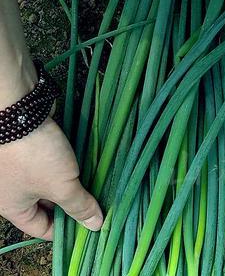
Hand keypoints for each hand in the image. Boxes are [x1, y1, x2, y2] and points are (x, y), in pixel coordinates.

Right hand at [0, 118, 102, 240]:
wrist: (17, 109)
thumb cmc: (34, 155)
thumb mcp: (62, 186)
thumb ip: (79, 206)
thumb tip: (95, 225)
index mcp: (13, 206)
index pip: (41, 228)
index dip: (65, 230)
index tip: (89, 226)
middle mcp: (13, 189)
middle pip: (46, 205)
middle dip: (71, 205)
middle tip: (97, 204)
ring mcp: (20, 167)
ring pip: (50, 183)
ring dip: (71, 184)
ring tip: (96, 185)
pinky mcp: (30, 148)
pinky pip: (50, 164)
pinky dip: (67, 166)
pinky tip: (86, 164)